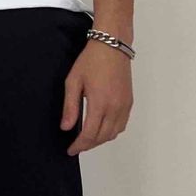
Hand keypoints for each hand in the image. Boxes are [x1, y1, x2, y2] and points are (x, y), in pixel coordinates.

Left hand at [60, 39, 133, 153]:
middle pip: (102, 137)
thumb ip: (70, 107)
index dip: (79, 145)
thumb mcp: (73, 81)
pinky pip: (122, 125)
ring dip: (100, 140)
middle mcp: (115, 107)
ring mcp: (124, 105)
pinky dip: (111, 132)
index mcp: (100, 103)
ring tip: (87, 139)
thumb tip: (66, 127)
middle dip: (88, 145)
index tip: (71, 150)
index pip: (90, 134)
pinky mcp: (129, 102)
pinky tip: (101, 129)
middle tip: (77, 146)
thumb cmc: (92, 60)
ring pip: (114, 133)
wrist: (112, 46)